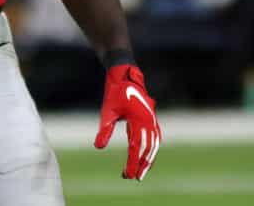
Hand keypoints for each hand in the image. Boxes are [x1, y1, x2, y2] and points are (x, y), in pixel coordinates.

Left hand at [94, 64, 160, 180]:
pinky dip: (151, 150)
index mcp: (138, 119)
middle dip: (141, 165)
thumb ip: (104, 129)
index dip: (132, 162)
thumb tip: (98, 147)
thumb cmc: (115, 92)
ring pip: (153, 145)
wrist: (126, 76)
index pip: (136, 147)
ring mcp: (152, 120)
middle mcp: (148, 121)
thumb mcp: (107, 110)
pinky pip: (154, 138)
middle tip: (134, 178)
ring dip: (148, 159)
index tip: (127, 175)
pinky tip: (146, 158)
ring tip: (140, 172)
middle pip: (148, 148)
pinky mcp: (151, 119)